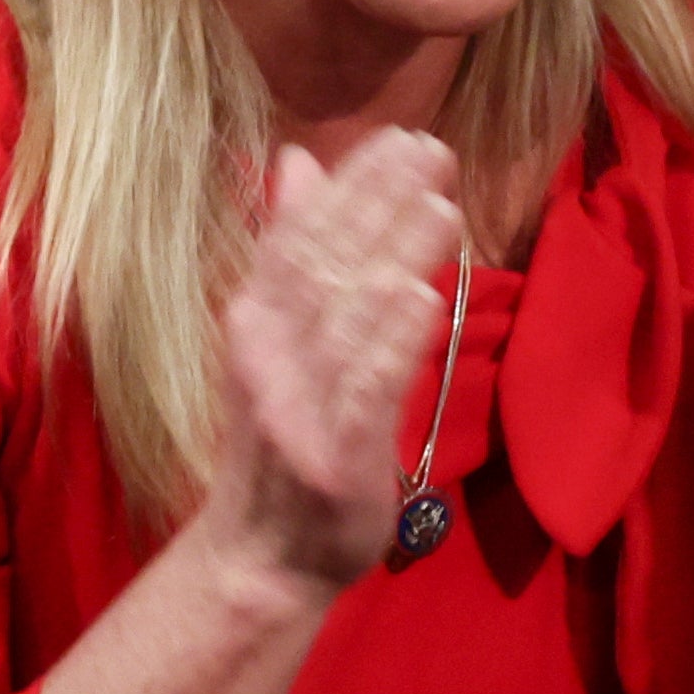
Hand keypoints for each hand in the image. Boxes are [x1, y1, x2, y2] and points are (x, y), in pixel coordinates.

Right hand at [209, 132, 469, 597]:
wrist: (262, 555)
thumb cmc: (284, 436)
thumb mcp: (276, 335)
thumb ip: (288, 248)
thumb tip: (298, 161)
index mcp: (253, 321)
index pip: (298, 237)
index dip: (348, 186)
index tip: (401, 138)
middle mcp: (265, 355)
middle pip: (321, 267)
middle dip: (375, 206)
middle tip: (431, 151)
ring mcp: (296, 405)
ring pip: (344, 321)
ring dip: (389, 261)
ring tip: (441, 208)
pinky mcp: (332, 454)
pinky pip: (360, 391)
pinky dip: (386, 344)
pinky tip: (420, 298)